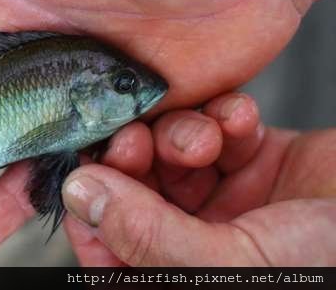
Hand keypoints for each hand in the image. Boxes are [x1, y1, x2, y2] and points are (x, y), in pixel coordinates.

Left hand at [63, 92, 335, 265]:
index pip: (109, 250)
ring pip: (170, 158)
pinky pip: (218, 131)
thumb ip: (148, 237)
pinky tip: (240, 121)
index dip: (93, 211)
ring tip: (203, 136)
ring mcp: (226, 200)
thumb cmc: (331, 264)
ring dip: (180, 137)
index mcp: (181, 279)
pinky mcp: (256, 160)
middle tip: (136, 137)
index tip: (88, 171)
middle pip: (135, 193)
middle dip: (133, 162)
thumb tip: (83, 196)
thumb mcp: (233, 266)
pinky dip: (224, 121)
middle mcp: (197, 240)